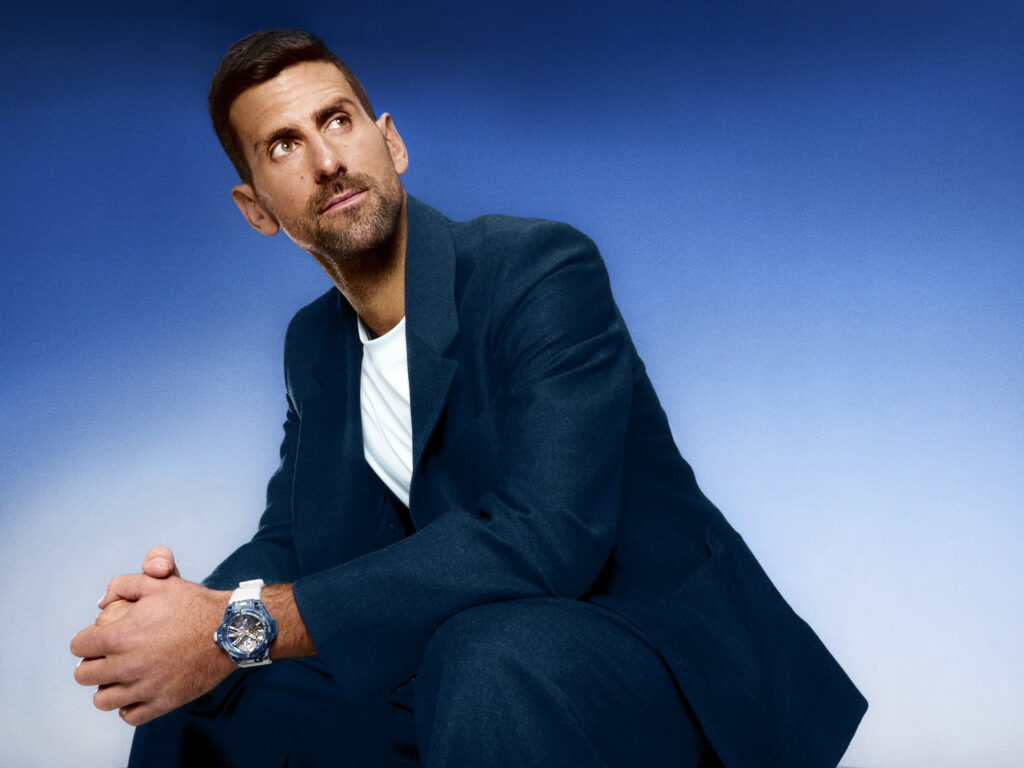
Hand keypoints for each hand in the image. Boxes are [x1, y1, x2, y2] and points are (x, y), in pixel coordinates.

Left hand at [71, 573, 233, 724]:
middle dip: (91, 663)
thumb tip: (102, 602)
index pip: (78, 646)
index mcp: (120, 636)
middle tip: (107, 657)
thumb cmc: (194, 605)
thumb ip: (123, 585)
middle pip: (84, 675)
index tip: (98, 638)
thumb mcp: (158, 583)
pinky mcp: (162, 702)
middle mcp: (127, 665)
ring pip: (102, 700)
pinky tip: (138, 691)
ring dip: (107, 688)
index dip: (86, 639)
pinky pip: (129, 716)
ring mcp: (144, 687)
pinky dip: (129, 706)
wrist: (230, 629)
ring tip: (121, 677)